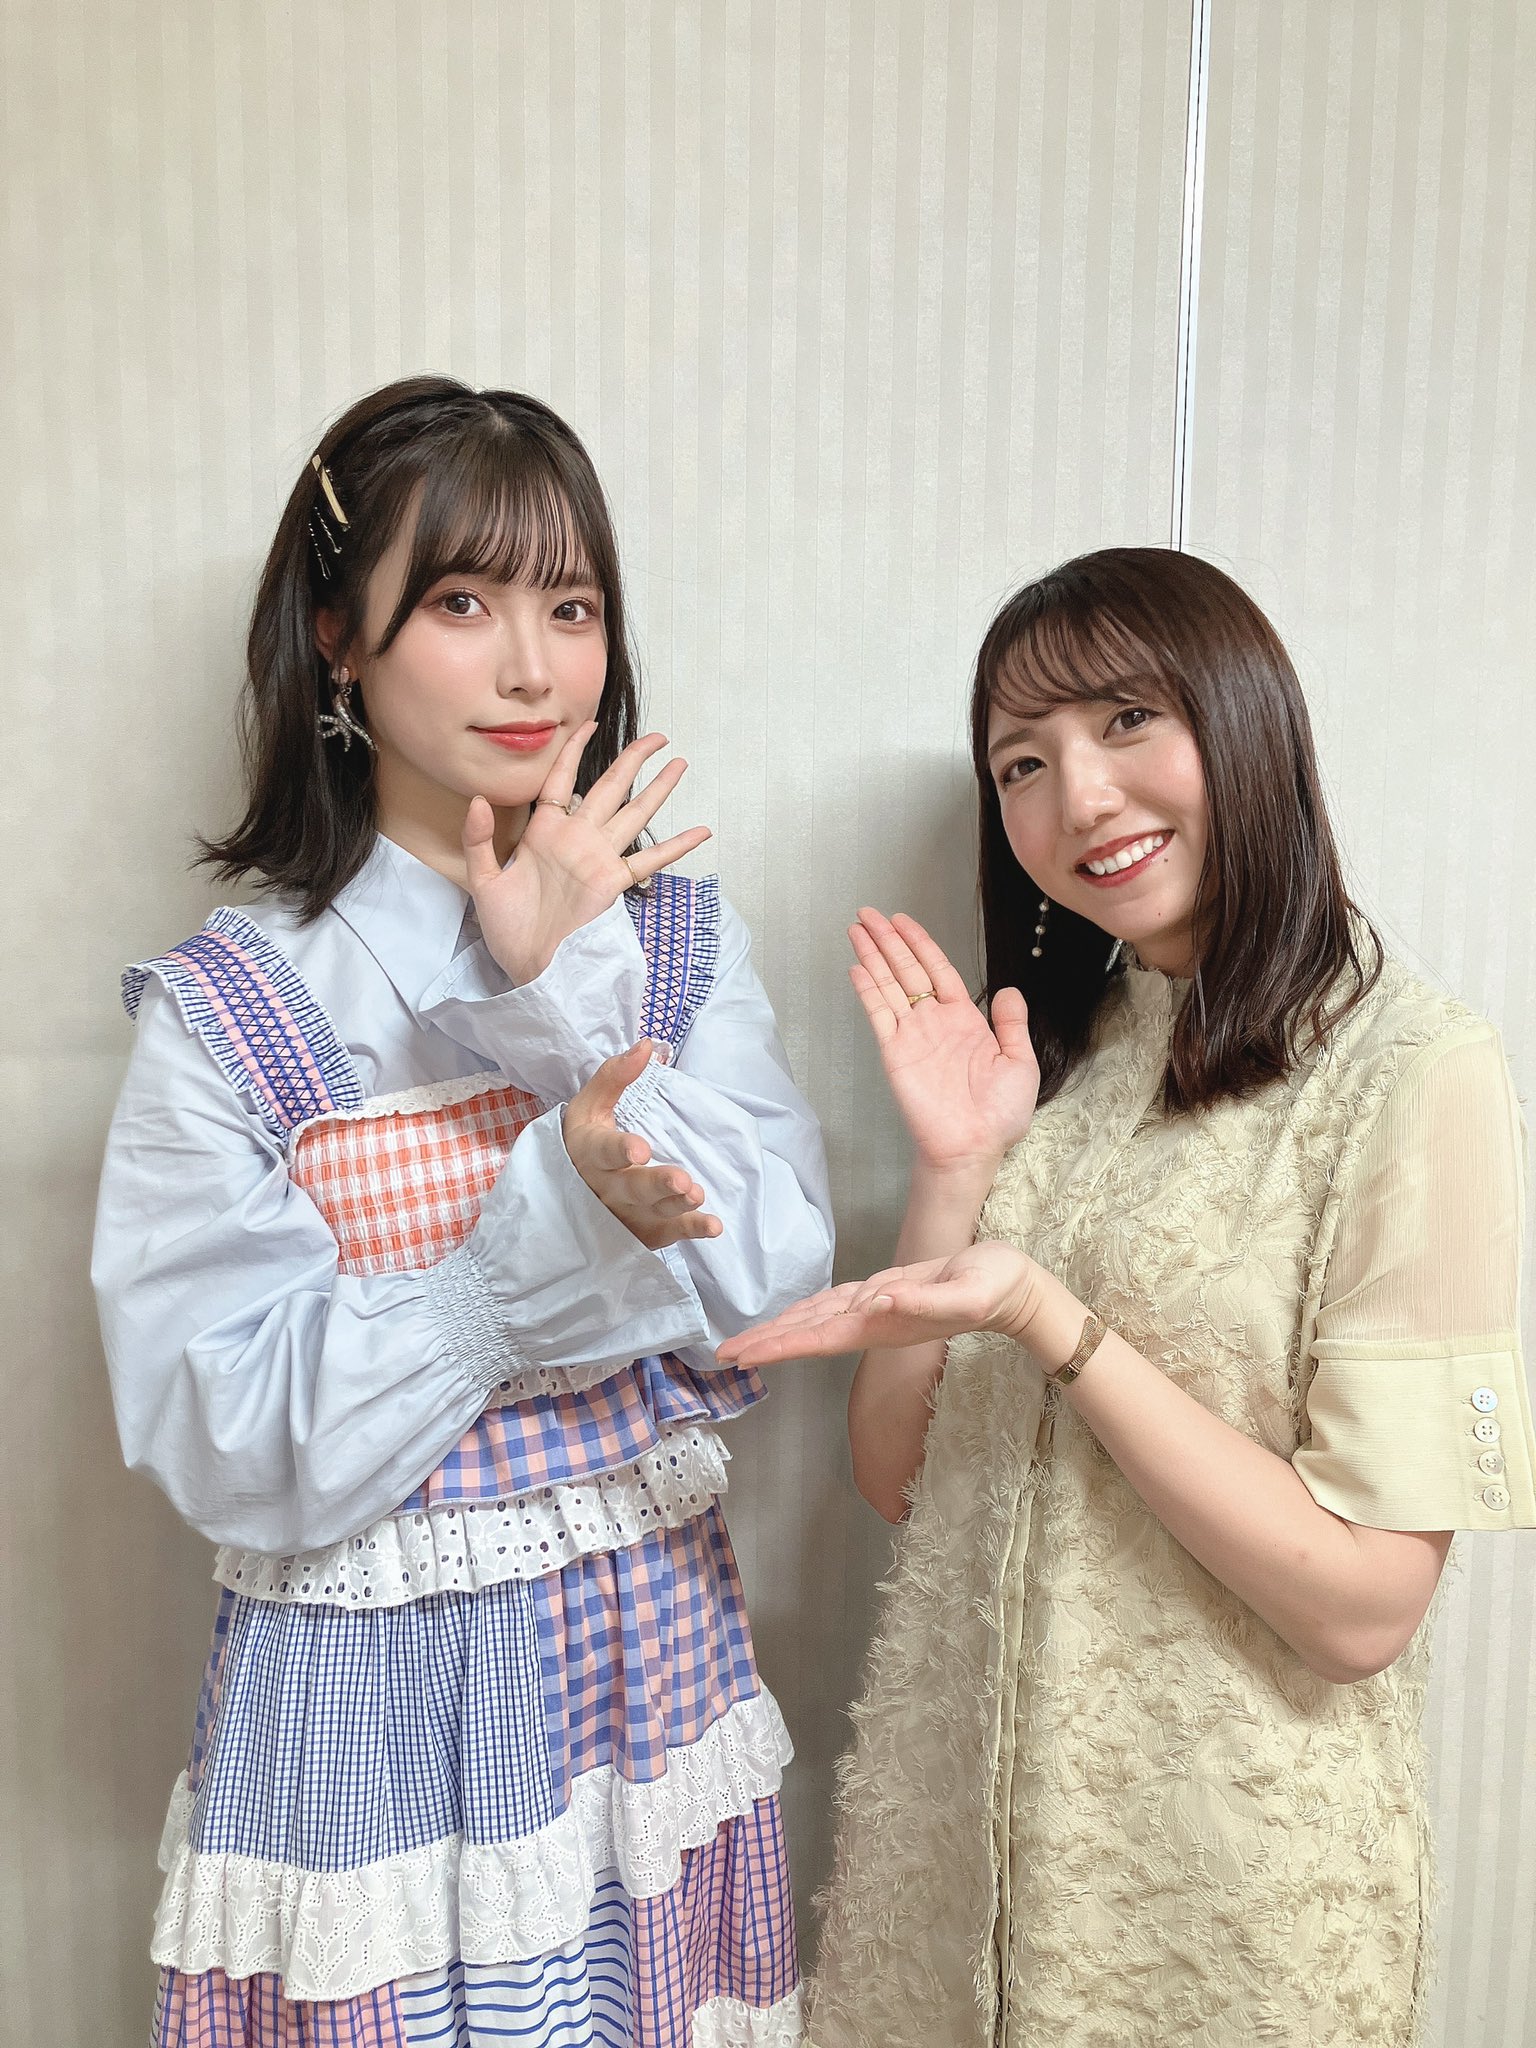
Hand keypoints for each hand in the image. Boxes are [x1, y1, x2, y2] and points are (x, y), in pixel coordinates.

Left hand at [465, 724, 711, 985]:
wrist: (528, 967)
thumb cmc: (506, 928)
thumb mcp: (482, 880)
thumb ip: (478, 839)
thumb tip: (478, 798)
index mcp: (543, 832)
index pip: (560, 779)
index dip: (574, 751)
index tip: (589, 724)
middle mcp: (576, 839)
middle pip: (609, 788)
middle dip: (633, 760)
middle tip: (658, 737)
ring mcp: (598, 859)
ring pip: (633, 814)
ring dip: (657, 789)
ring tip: (680, 764)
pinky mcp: (613, 884)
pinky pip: (648, 860)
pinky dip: (675, 847)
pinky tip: (700, 832)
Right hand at [563, 1041, 723, 1251]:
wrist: (566, 1187)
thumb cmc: (585, 1140)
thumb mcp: (590, 1105)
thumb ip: (616, 1075)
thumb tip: (648, 1046)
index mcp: (591, 1152)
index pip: (603, 1151)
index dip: (620, 1150)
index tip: (640, 1148)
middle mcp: (605, 1188)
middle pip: (632, 1188)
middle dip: (657, 1184)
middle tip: (682, 1180)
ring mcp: (623, 1214)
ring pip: (650, 1213)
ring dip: (676, 1207)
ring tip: (696, 1194)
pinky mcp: (641, 1232)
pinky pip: (665, 1235)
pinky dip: (688, 1232)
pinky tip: (712, 1226)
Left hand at [715, 1241, 1040, 1366]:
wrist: (1016, 1289)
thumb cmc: (995, 1288)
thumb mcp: (966, 1293)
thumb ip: (925, 1303)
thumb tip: (875, 1303)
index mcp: (884, 1323)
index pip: (819, 1337)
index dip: (779, 1346)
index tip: (743, 1356)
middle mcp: (874, 1322)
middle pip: (809, 1334)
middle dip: (766, 1344)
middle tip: (722, 1354)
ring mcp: (880, 1310)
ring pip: (818, 1320)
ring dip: (781, 1330)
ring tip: (746, 1341)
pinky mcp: (889, 1293)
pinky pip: (837, 1305)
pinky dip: (809, 1311)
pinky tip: (796, 1315)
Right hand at [849, 909, 1039, 1173]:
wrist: (974, 1147)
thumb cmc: (1000, 1114)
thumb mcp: (1020, 1062)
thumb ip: (1011, 1025)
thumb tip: (1007, 990)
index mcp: (964, 1020)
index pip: (938, 970)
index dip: (920, 943)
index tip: (902, 920)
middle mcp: (934, 1022)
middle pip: (907, 970)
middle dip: (888, 940)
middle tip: (868, 913)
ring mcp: (911, 1036)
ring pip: (889, 985)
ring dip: (872, 955)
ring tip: (856, 928)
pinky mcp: (894, 1052)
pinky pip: (879, 1014)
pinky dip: (868, 990)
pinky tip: (857, 968)